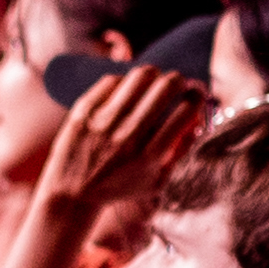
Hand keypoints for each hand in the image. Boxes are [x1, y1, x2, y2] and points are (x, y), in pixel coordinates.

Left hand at [37, 66, 206, 210]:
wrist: (70, 193)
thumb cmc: (118, 188)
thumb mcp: (156, 182)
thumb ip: (180, 153)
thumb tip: (198, 122)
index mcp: (150, 155)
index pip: (187, 110)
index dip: (197, 95)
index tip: (196, 93)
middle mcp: (129, 136)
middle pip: (167, 86)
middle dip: (179, 79)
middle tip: (177, 82)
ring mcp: (104, 121)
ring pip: (140, 76)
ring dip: (154, 74)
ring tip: (153, 81)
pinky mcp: (84, 110)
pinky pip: (112, 80)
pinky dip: (124, 82)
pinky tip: (125, 90)